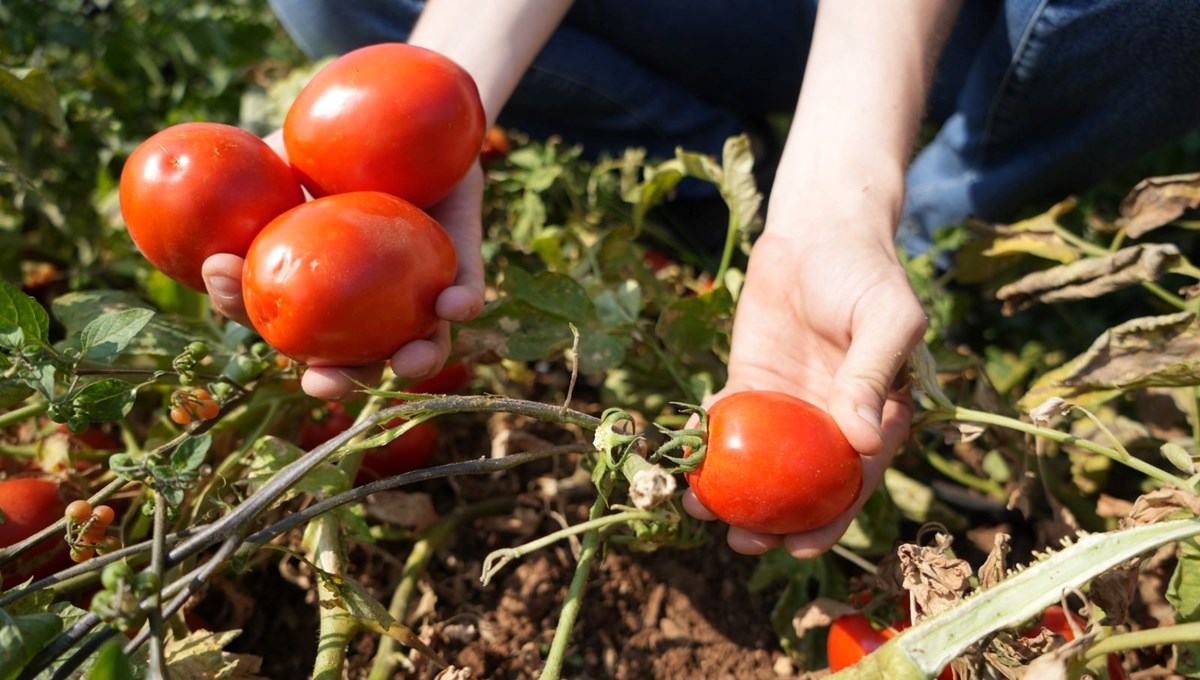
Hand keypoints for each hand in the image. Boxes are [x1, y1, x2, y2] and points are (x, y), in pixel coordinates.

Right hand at [202, 134, 485, 399]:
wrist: (410, 110)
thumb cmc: (332, 137)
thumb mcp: (281, 155)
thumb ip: (247, 185)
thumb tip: (198, 210)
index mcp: (313, 285)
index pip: (271, 315)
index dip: (244, 313)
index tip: (227, 289)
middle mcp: (367, 302)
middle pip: (351, 359)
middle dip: (336, 380)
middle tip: (323, 381)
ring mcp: (418, 289)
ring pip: (422, 344)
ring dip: (416, 362)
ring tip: (407, 361)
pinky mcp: (463, 265)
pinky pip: (469, 290)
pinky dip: (464, 302)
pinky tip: (453, 304)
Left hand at [682, 228, 925, 557]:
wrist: (818, 230)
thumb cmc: (863, 271)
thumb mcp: (884, 318)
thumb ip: (871, 375)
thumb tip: (862, 443)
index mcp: (875, 417)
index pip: (854, 481)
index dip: (830, 520)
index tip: (799, 546)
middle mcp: (830, 421)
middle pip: (802, 486)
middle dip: (774, 523)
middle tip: (742, 543)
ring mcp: (788, 406)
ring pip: (760, 464)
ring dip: (733, 492)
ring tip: (701, 510)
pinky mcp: (750, 383)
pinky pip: (727, 422)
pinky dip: (707, 443)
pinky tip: (685, 459)